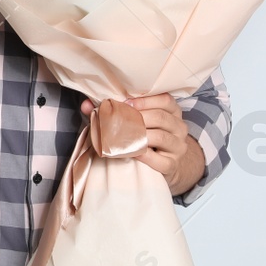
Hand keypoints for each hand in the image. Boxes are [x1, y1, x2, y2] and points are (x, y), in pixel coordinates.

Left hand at [79, 94, 198, 194]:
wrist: (165, 162)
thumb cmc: (145, 136)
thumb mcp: (136, 120)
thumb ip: (112, 110)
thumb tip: (86, 105)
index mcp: (173, 112)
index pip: (166, 100)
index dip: (145, 100)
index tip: (125, 103)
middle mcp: (179, 127)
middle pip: (161, 117)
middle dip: (137, 117)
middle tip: (117, 120)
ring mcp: (178, 147)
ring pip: (160, 137)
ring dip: (137, 135)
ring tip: (120, 135)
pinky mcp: (172, 165)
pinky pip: (158, 159)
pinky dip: (141, 155)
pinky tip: (129, 152)